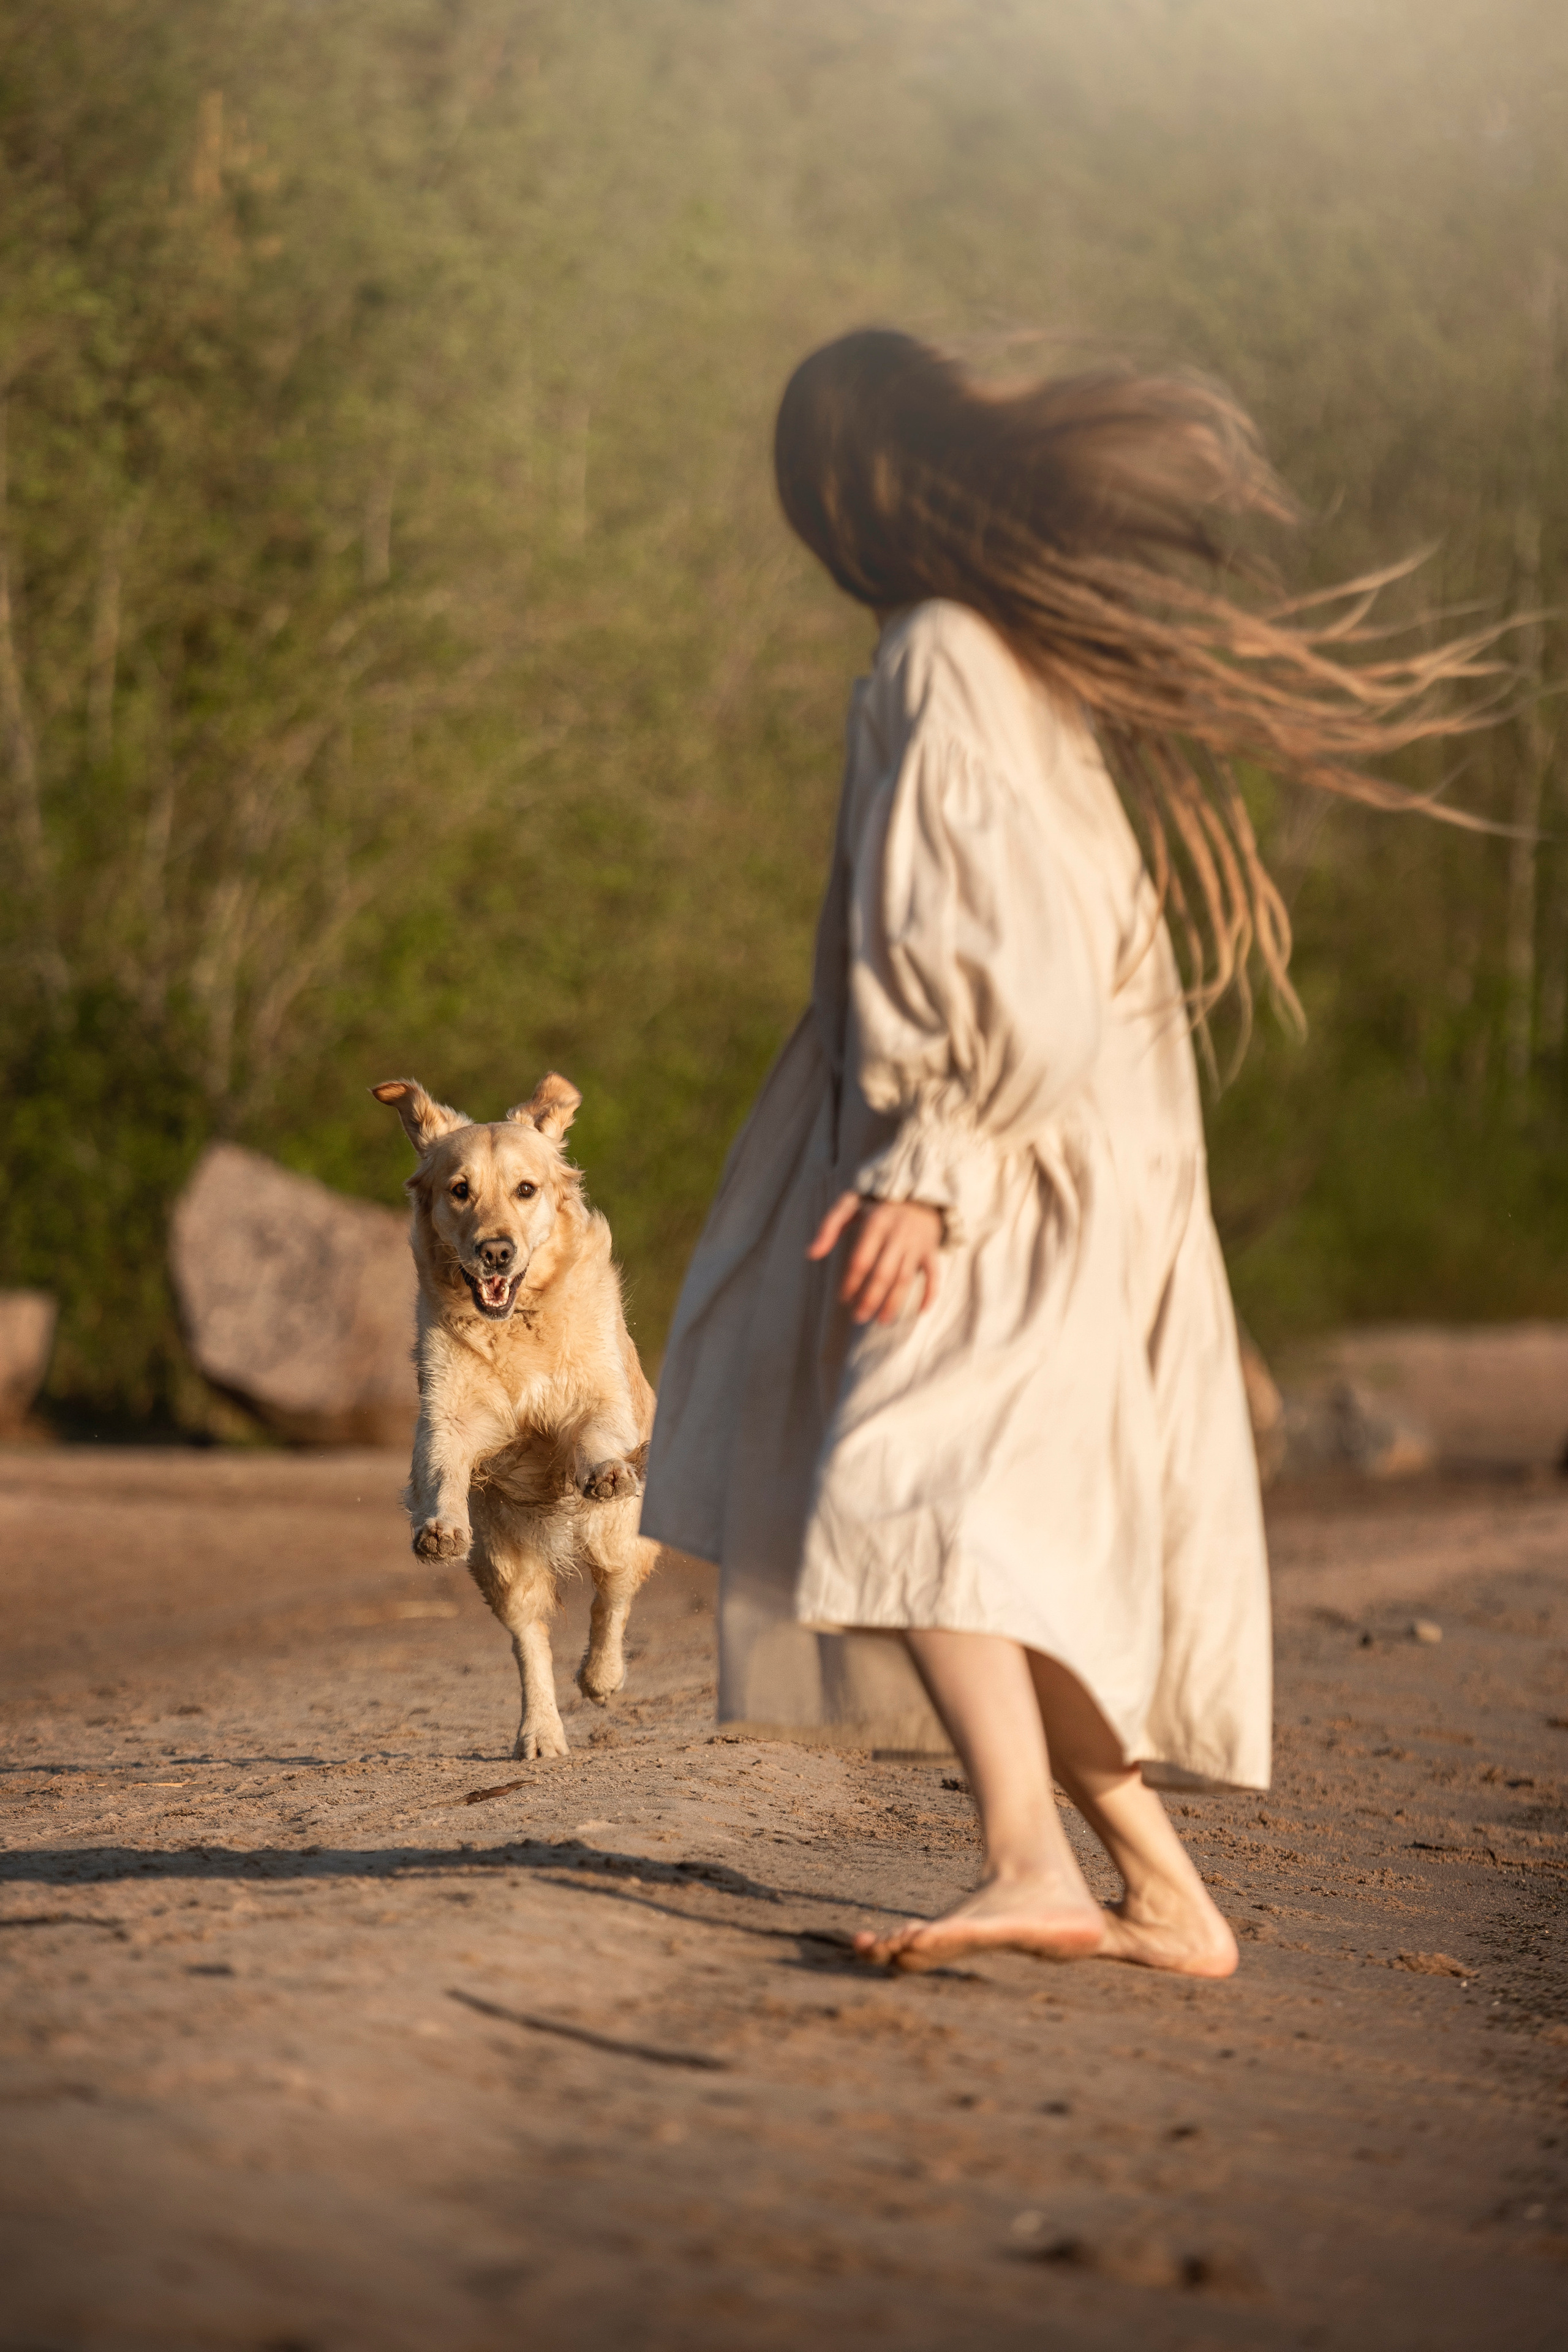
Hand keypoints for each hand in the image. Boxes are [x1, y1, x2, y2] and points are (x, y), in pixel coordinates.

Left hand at [807, 1192, 943, 1324]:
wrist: (918, 1190)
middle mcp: (898, 1234)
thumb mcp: (850, 1205)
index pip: (860, 1261)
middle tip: (858, 1317)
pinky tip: (921, 1311)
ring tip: (882, 1320)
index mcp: (876, 1223)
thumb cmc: (877, 1201)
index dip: (851, 1282)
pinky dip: (931, 1293)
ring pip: (905, 1279)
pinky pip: (934, 1274)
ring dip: (894, 1303)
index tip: (843, 1299)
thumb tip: (811, 1253)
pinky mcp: (932, 1249)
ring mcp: (917, 1243)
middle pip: (882, 1275)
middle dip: (870, 1299)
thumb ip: (829, 1227)